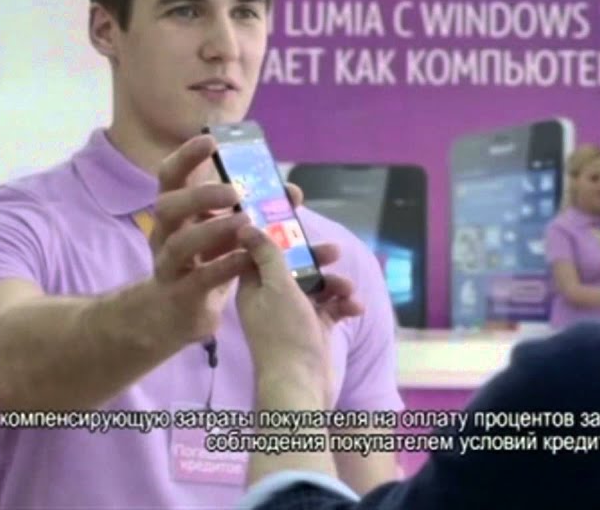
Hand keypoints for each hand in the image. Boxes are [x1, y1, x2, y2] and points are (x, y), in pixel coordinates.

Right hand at [149, 134, 255, 343]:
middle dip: (200, 196)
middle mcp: (165, 233)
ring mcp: (168, 265)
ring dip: (212, 230)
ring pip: (180, 244)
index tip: (211, 141)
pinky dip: (225, 266)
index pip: (170, 176)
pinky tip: (249, 258)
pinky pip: (199, 278)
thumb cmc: (204, 261)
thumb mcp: (226, 232)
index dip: (187, 156)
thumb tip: (292, 192)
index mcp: (175, 211)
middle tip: (233, 192)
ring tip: (243, 223)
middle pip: (168, 206)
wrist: (176, 312)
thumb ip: (254, 211)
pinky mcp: (180, 293)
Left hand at [236, 194, 363, 407]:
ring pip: (318, 285)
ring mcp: (295, 314)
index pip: (262, 249)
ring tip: (348, 290)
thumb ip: (267, 254)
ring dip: (337, 284)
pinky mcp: (315, 328)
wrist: (301, 385)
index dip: (278, 231)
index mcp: (254, 286)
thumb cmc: (284, 333)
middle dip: (318, 259)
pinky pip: (332, 307)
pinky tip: (355, 309)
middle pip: (296, 265)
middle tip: (335, 252)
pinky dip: (344, 305)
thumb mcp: (276, 287)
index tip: (295, 214)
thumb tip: (244, 224)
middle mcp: (272, 297)